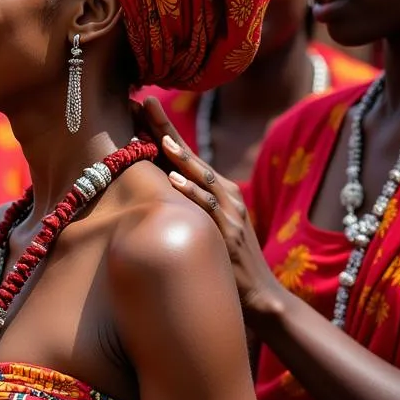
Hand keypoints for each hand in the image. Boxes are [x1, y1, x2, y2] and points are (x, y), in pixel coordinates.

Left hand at [141, 96, 281, 315]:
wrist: (260, 296)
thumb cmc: (226, 260)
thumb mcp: (206, 224)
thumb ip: (187, 205)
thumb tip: (155, 189)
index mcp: (217, 190)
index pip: (184, 154)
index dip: (161, 130)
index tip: (139, 107)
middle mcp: (225, 195)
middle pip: (190, 156)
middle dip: (166, 129)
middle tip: (145, 103)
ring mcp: (229, 213)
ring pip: (201, 177)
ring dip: (180, 156)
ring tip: (159, 137)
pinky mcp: (228, 234)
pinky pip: (207, 210)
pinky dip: (191, 193)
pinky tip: (174, 180)